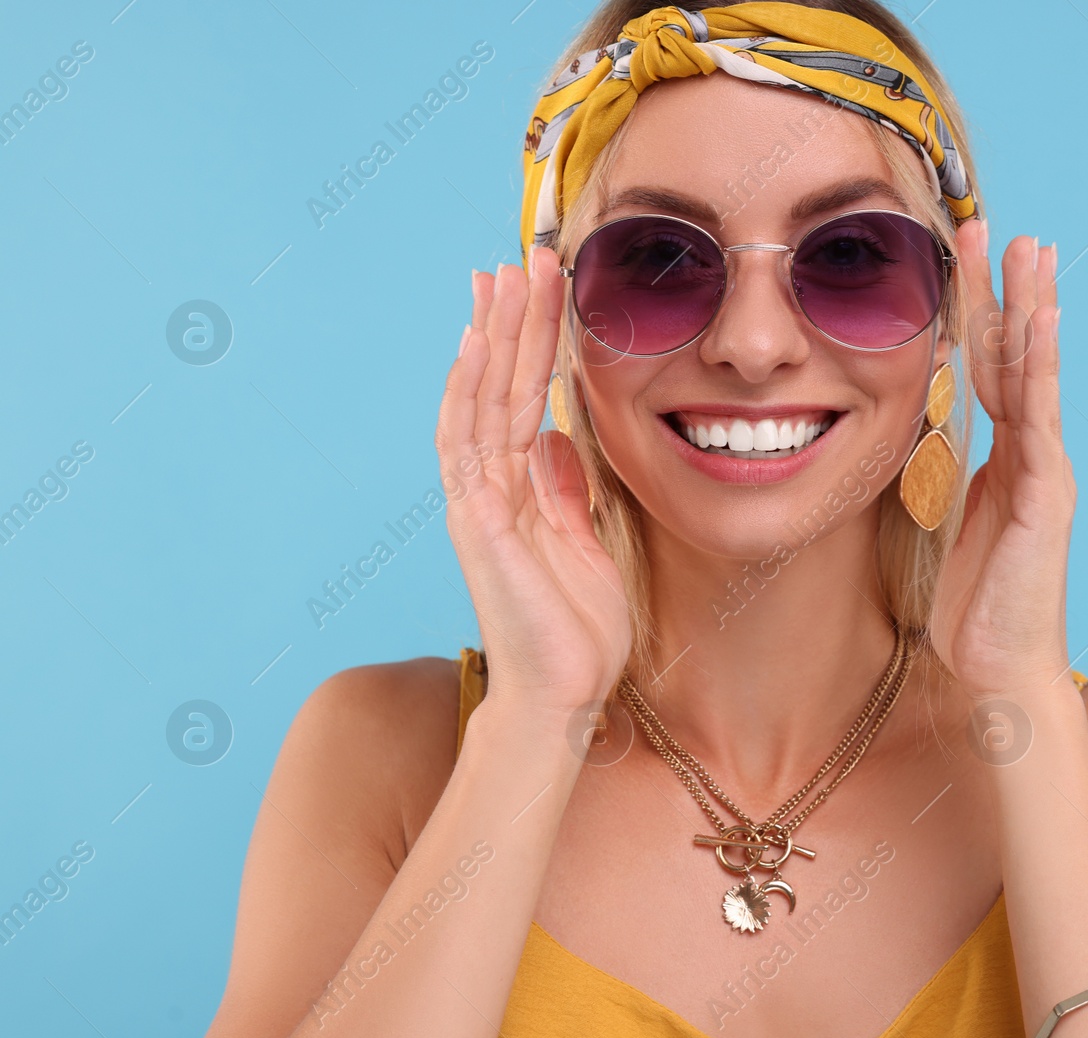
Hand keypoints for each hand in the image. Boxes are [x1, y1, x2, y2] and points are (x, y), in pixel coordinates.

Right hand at [436, 256, 631, 716]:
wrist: (562, 697)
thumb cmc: (575, 632)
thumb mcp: (584, 544)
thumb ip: (565, 491)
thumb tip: (555, 440)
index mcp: (518, 490)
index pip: (520, 399)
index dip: (528, 343)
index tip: (538, 288)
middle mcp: (489, 487)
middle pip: (497, 386)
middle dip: (511, 319)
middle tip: (523, 255)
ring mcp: (478, 501)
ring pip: (480, 399)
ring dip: (493, 336)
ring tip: (505, 275)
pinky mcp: (477, 522)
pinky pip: (468, 443)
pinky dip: (471, 390)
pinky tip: (479, 344)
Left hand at [929, 225, 1074, 698]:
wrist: (1002, 669)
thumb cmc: (974, 609)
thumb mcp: (944, 527)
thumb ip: (940, 481)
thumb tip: (913, 445)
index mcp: (1003, 460)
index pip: (988, 372)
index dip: (977, 317)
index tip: (961, 262)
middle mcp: (1030, 454)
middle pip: (1013, 357)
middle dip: (1004, 292)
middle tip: (996, 229)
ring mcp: (1045, 469)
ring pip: (1034, 374)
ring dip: (1030, 308)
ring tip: (1030, 249)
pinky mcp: (1047, 492)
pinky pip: (1041, 417)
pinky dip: (1041, 367)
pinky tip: (1041, 320)